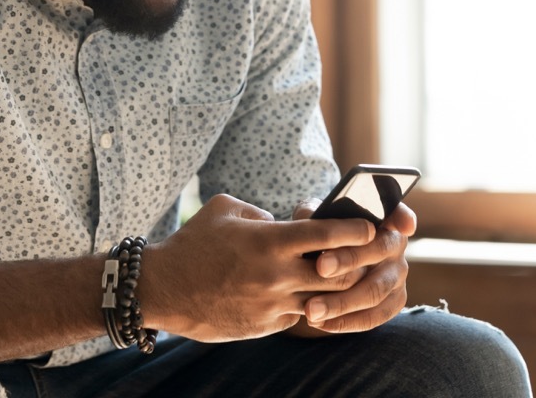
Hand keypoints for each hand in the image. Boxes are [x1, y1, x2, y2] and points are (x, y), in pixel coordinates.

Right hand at [140, 194, 375, 341]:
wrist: (163, 289)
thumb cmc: (193, 243)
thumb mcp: (225, 209)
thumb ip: (260, 213)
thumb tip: (282, 222)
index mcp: (269, 241)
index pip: (327, 235)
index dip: (356, 230)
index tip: (372, 227)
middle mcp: (276, 274)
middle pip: (338, 273)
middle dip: (361, 263)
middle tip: (373, 255)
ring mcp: (272, 304)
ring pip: (324, 300)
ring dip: (338, 289)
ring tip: (348, 276)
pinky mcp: (265, 326)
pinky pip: (299, 315)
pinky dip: (309, 304)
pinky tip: (310, 294)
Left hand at [291, 198, 416, 334]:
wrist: (325, 265)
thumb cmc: (321, 235)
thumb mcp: (316, 219)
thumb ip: (313, 215)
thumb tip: (310, 216)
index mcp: (382, 218)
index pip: (397, 212)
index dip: (403, 217)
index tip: (403, 225)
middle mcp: (396, 245)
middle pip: (379, 250)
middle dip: (348, 259)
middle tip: (320, 267)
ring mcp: (398, 275)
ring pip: (374, 291)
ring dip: (341, 302)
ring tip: (311, 309)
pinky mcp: (394, 302)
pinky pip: (373, 317)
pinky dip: (346, 322)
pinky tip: (321, 323)